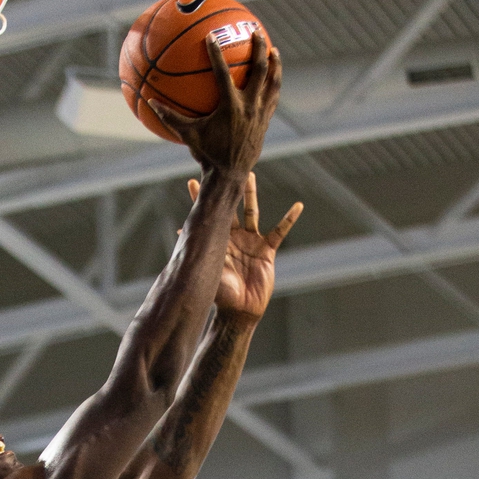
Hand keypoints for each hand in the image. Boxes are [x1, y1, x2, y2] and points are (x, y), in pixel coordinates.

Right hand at [148, 32, 280, 179]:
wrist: (230, 174)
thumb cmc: (206, 154)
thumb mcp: (187, 134)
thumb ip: (170, 117)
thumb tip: (150, 102)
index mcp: (230, 106)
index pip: (223, 73)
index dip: (216, 54)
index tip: (212, 37)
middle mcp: (249, 106)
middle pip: (259, 70)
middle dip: (259, 49)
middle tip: (256, 32)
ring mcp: (261, 113)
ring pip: (273, 83)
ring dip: (275, 65)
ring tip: (275, 51)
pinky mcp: (266, 121)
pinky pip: (273, 98)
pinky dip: (273, 86)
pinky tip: (272, 79)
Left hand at [186, 174, 301, 321]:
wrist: (240, 310)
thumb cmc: (221, 295)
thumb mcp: (207, 272)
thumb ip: (198, 253)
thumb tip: (181, 233)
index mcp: (217, 241)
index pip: (208, 216)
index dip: (199, 199)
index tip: (191, 181)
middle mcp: (233, 237)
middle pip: (230, 207)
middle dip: (227, 189)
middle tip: (223, 168)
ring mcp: (251, 241)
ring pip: (252, 212)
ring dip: (251, 194)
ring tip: (250, 176)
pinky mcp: (267, 250)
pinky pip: (280, 231)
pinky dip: (288, 219)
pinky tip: (297, 206)